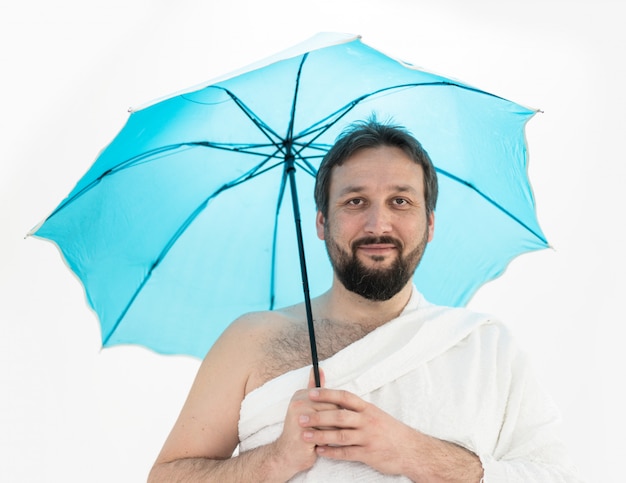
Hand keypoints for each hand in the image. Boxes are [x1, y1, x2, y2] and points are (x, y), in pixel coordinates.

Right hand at [271, 368, 337, 476]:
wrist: (286, 455)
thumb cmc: (301, 432)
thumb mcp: (306, 408)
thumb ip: (314, 389)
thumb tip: (319, 369)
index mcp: (300, 395)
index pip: (330, 397)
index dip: (335, 411)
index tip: (328, 420)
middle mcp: (298, 404)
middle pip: (333, 408)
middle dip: (336, 423)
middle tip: (326, 432)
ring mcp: (300, 418)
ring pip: (332, 421)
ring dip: (333, 433)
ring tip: (324, 438)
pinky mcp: (303, 434)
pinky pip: (328, 435)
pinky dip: (328, 442)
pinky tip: (320, 445)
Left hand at [298, 387, 413, 475]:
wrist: (411, 450)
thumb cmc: (390, 431)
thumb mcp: (375, 414)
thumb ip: (357, 409)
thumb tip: (337, 401)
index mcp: (368, 408)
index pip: (345, 397)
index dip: (327, 394)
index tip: (311, 393)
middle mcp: (367, 421)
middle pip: (339, 416)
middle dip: (318, 417)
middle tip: (300, 418)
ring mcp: (368, 438)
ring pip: (340, 435)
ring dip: (321, 436)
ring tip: (305, 436)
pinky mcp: (369, 454)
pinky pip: (347, 453)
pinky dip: (332, 452)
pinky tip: (320, 452)